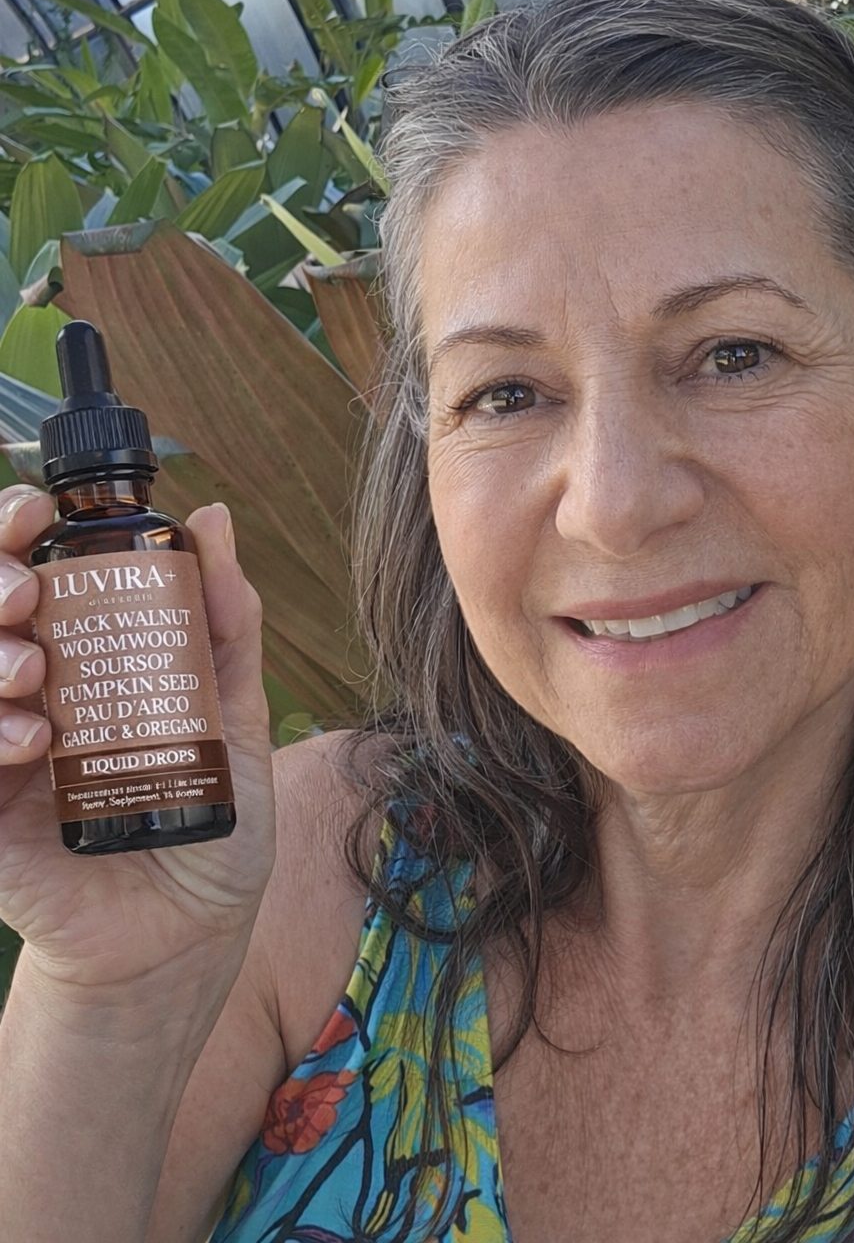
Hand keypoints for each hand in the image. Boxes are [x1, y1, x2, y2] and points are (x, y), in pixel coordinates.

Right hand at [0, 488, 274, 994]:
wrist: (190, 935)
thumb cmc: (213, 823)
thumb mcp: (236, 716)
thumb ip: (226, 623)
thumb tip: (212, 520)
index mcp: (89, 658)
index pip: (35, 573)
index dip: (18, 530)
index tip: (40, 512)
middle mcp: (37, 692)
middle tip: (24, 591)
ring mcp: (5, 749)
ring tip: (36, 671)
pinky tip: (30, 738)